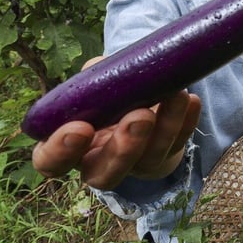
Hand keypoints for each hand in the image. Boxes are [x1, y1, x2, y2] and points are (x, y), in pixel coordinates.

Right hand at [31, 57, 201, 189]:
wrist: (142, 100)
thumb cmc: (107, 93)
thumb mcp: (94, 82)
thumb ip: (93, 77)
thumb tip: (101, 68)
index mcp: (69, 146)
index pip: (50, 162)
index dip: (59, 151)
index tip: (80, 128)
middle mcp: (99, 162)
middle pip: (104, 175)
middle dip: (123, 149)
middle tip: (140, 116)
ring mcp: (136, 164)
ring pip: (148, 161)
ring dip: (164, 129)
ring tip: (176, 95)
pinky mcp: (167, 156)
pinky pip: (178, 145)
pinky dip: (186, 122)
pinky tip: (191, 100)